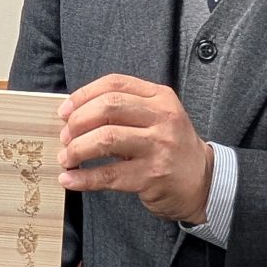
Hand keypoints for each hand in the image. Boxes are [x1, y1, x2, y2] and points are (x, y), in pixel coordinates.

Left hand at [58, 74, 213, 223]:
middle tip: (65, 137)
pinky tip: (69, 179)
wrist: (202, 181)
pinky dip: (83, 178)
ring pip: (106, 139)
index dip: (82, 95)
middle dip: (77, 122)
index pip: (114, 84)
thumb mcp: (157, 117)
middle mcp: (163, 118)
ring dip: (77, 149)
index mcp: (161, 97)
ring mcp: (159, 147)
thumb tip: (73, 113)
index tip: (64, 111)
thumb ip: (124, 108)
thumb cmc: (169, 146)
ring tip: (66, 158)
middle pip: (108, 107)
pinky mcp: (152, 176)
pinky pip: (109, 175)